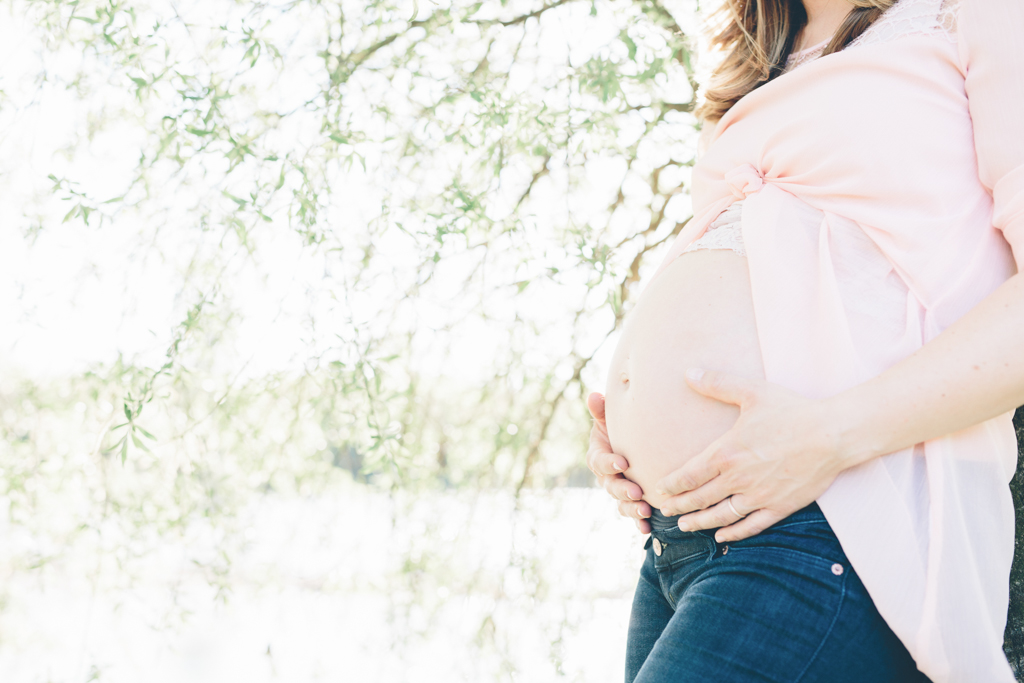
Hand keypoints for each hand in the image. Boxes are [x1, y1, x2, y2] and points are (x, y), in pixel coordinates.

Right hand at [586, 392, 651, 533]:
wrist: (645, 442)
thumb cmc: (626, 427)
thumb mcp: (614, 419)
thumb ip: (603, 410)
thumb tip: (594, 396)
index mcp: (599, 455)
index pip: (598, 461)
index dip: (608, 463)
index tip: (622, 463)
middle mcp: (607, 476)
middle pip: (610, 486)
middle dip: (622, 490)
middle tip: (636, 491)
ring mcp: (620, 491)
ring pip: (621, 504)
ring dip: (631, 510)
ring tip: (645, 511)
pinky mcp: (635, 503)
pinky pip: (634, 517)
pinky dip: (640, 524)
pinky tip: (649, 528)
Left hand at [656, 369, 844, 542]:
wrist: (833, 434)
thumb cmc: (792, 411)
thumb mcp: (752, 391)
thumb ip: (717, 384)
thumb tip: (689, 372)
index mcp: (727, 453)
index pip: (689, 475)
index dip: (671, 485)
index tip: (659, 489)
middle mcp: (738, 478)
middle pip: (699, 498)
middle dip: (679, 506)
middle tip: (665, 511)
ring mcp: (759, 496)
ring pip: (721, 515)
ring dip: (700, 523)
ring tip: (685, 527)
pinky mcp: (779, 507)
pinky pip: (751, 525)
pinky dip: (733, 532)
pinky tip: (722, 535)